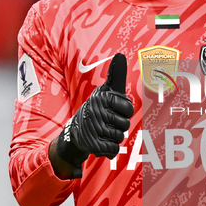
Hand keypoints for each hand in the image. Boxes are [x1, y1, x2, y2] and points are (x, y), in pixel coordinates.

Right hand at [55, 53, 133, 176]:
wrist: (77, 131)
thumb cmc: (98, 108)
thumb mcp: (106, 91)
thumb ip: (116, 75)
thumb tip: (121, 56)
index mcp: (103, 98)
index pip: (128, 109)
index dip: (125, 112)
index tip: (116, 110)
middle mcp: (97, 111)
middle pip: (125, 125)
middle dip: (119, 126)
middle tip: (108, 122)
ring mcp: (93, 128)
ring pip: (119, 137)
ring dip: (114, 137)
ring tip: (104, 131)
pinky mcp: (92, 144)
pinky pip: (113, 150)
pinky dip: (110, 149)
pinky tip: (102, 142)